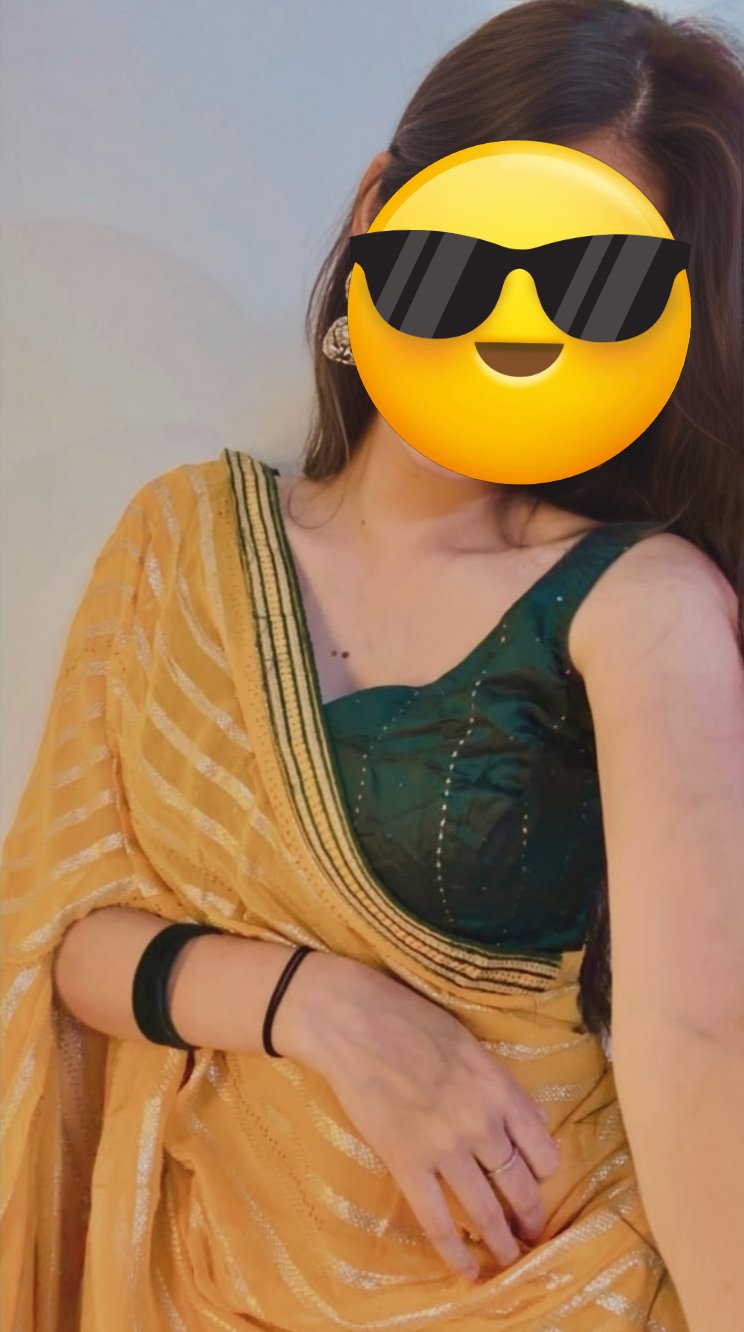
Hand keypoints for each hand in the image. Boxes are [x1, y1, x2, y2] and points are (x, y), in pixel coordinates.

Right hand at [277, 954, 560, 1280]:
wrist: (356, 1022)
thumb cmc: (411, 1020)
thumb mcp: (470, 1045)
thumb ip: (496, 1085)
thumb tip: (519, 1120)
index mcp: (500, 1089)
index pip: (542, 1146)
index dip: (545, 1171)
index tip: (540, 1181)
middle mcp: (482, 1124)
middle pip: (519, 1184)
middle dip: (529, 1214)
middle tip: (533, 1231)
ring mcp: (446, 1148)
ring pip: (485, 1209)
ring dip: (503, 1241)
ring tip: (511, 1258)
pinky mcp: (408, 1164)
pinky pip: (438, 1220)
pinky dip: (455, 1251)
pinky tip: (467, 1269)